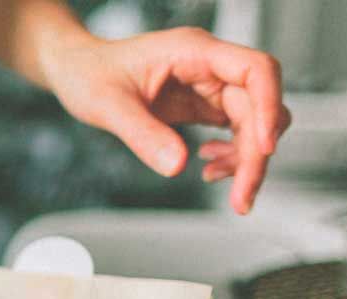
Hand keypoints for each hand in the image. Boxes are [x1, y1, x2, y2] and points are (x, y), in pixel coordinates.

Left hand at [44, 27, 290, 214]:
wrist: (77, 71)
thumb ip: (143, 135)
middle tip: (242, 198)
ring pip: (251, 122)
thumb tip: (177, 166)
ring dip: (245, 159)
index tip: (266, 147)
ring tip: (215, 180)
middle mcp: (209, 66)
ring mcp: (209, 85)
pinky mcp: (203, 105)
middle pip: (258, 106)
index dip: (269, 106)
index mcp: (193, 51)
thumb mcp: (108, 105)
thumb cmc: (88, 73)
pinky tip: (208, 168)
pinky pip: (235, 131)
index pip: (255, 70)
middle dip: (256, 154)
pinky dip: (230, 155)